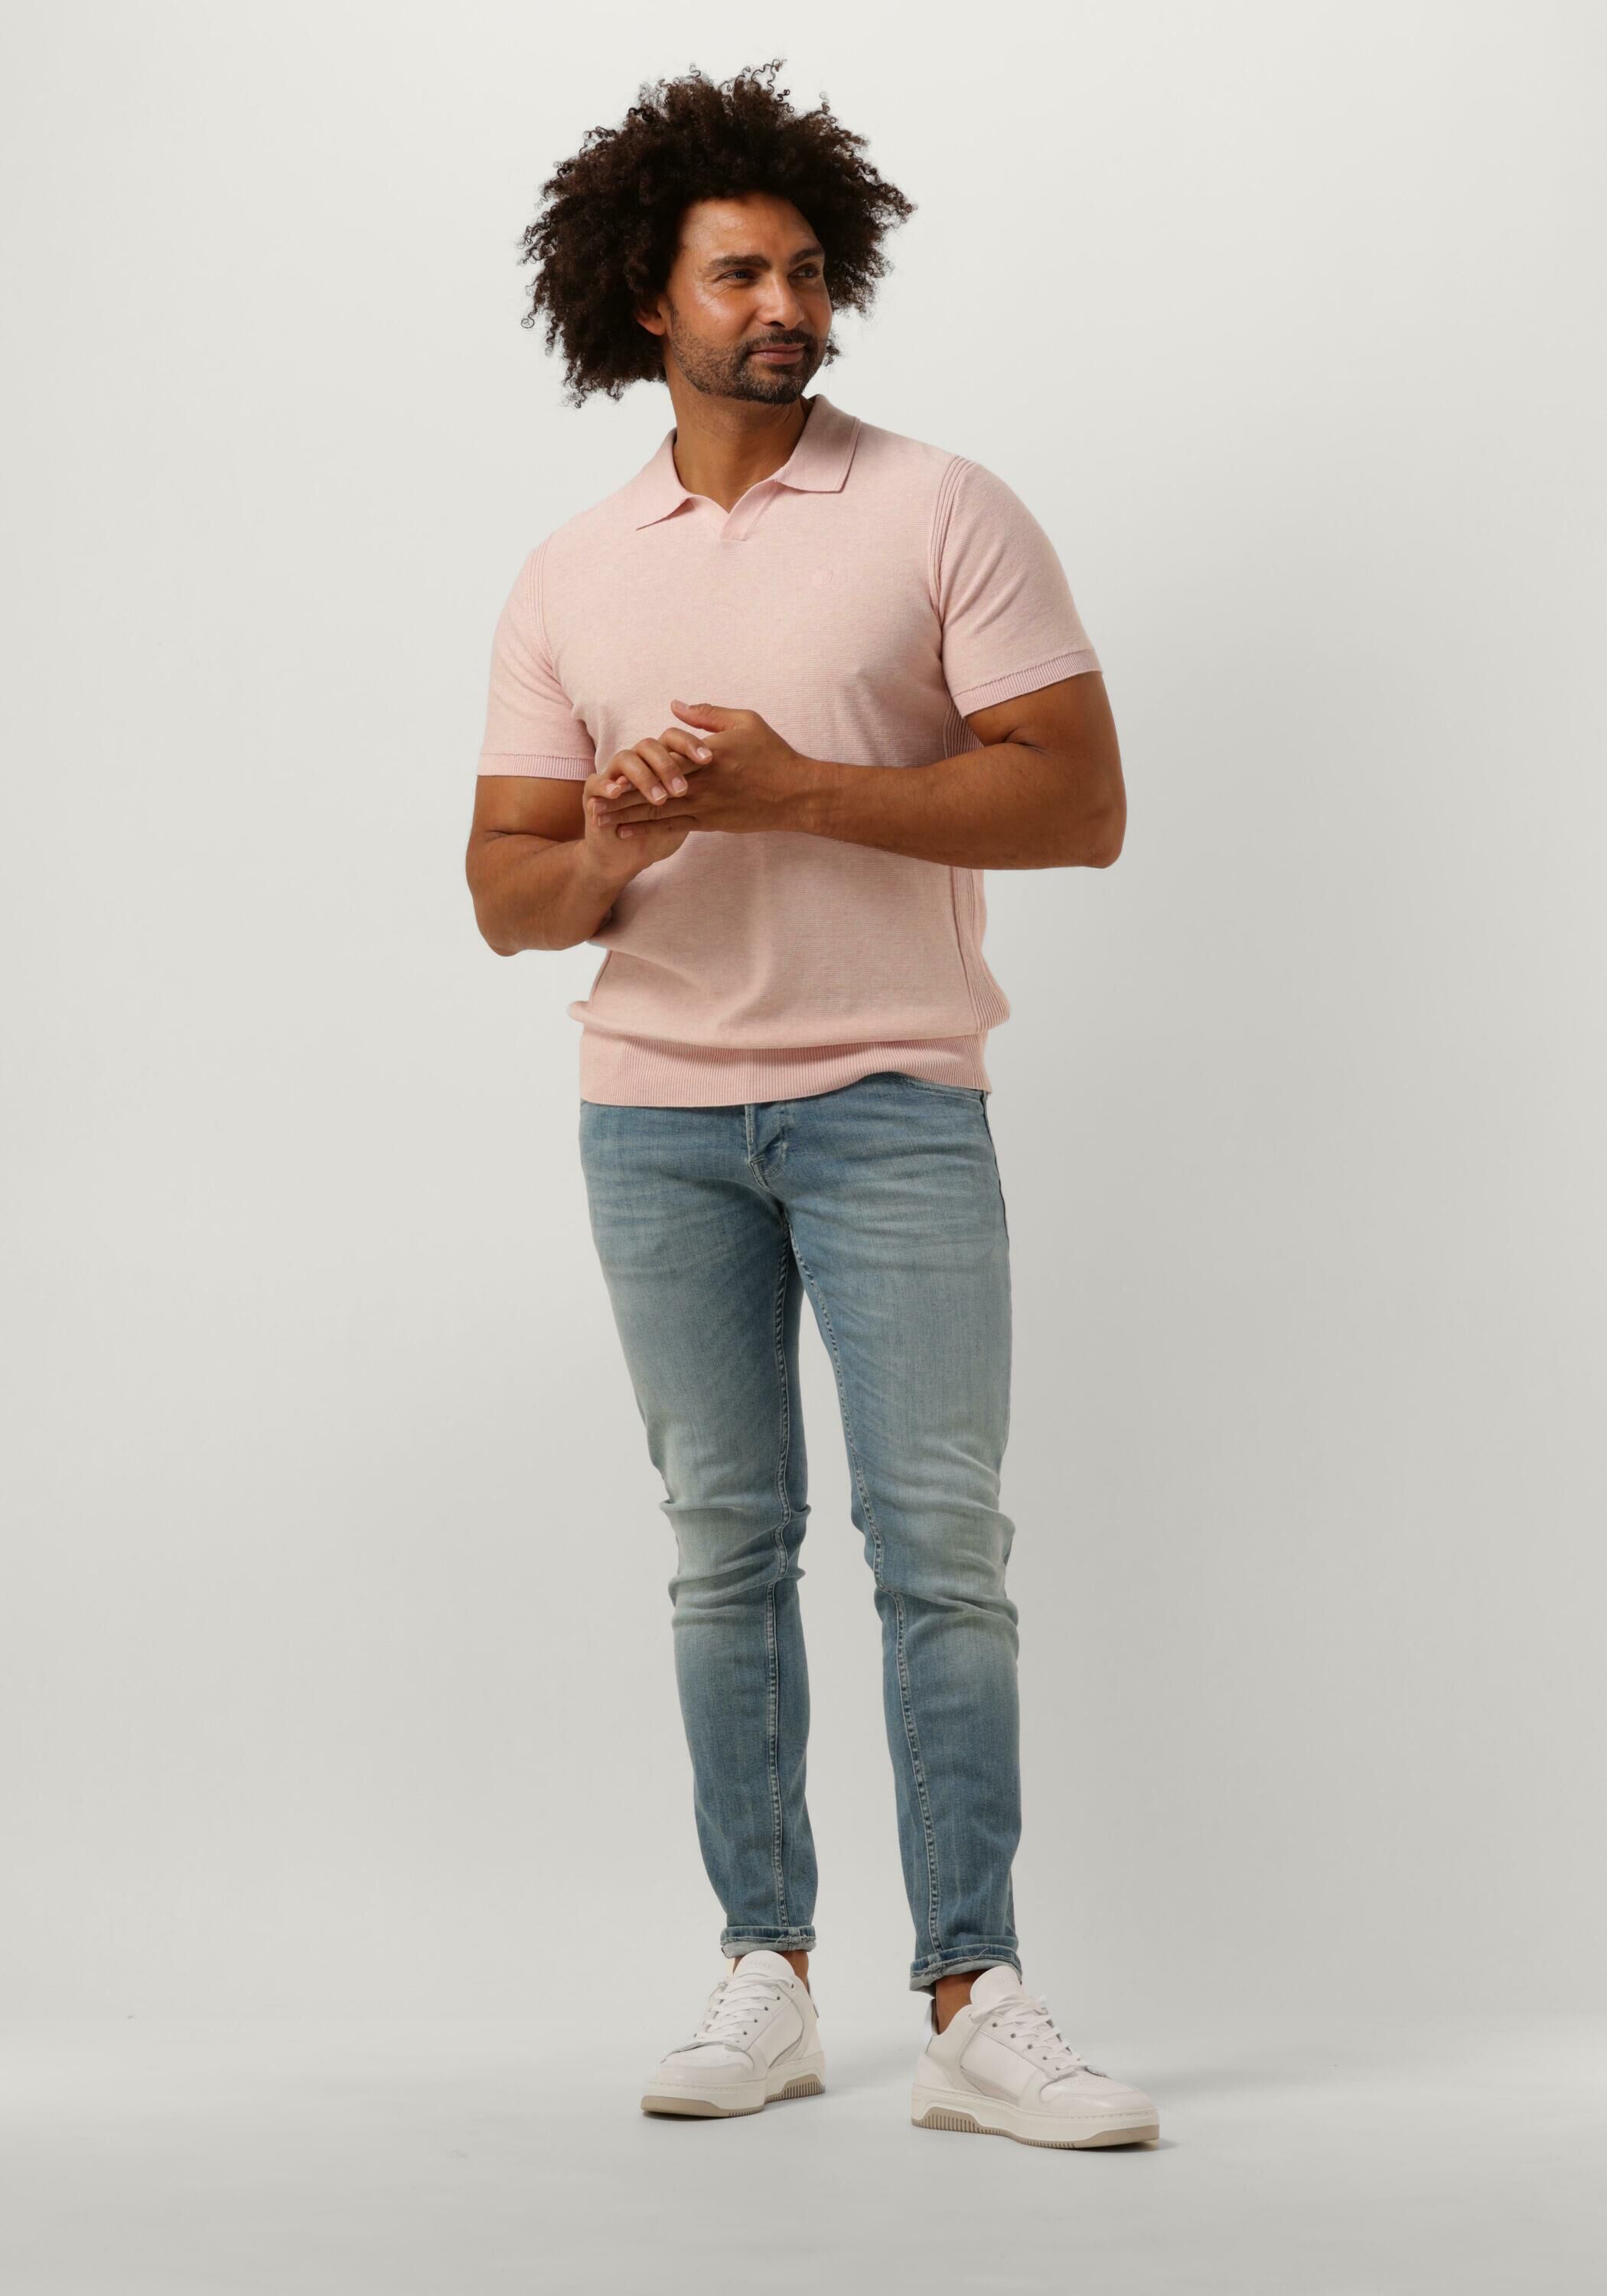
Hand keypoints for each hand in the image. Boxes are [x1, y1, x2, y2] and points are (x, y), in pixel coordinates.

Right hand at [581, 726, 710, 880]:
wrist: (627, 857)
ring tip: (659, 798)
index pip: (673, 739)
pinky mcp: (595, 795)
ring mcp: (615, 776)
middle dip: (667, 764)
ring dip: (642, 777)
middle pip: (649, 746)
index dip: (689, 744)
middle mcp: (638, 762)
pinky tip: (617, 792)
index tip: (709, 759)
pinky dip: (605, 785)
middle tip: (684, 788)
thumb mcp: (689, 810)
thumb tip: (729, 768)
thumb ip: (705, 786)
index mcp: (660, 761)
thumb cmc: (663, 831)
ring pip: (625, 761)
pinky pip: (596, 783)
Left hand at [588, 701, 807, 835]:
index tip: (609, 773)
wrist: (796, 794)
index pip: (664, 762)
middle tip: (591, 801)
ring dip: (626, 816)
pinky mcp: (710, 823)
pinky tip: (626, 832)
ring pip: (658, 812)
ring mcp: (705, 806)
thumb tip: (675, 705)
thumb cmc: (772, 754)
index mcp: (708, 755)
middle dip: (620, 796)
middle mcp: (702, 783)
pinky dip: (648, 830)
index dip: (635, 770)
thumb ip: (707, 714)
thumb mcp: (745, 722)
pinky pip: (673, 827)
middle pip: (653, 790)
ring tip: (598, 820)